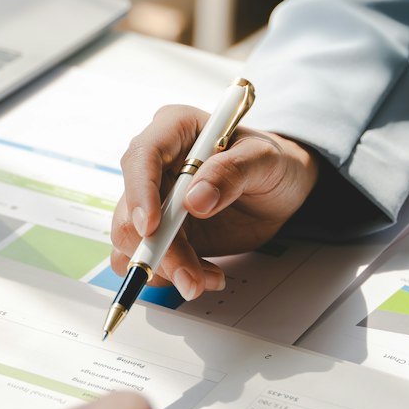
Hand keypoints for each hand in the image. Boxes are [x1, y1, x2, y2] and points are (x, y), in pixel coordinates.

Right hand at [110, 105, 320, 298]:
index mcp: (174, 129)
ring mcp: (154, 201)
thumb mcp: (265, 160)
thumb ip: (233, 172)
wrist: (278, 192)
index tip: (151, 227)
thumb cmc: (271, 164)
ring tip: (207, 278)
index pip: (141, 156)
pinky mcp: (159, 232)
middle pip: (131, 209)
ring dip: (165, 267)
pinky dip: (171, 275)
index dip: (141, 193)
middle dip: (157, 248)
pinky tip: (205, 275)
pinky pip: (148, 259)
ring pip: (132, 240)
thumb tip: (195, 200)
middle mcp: (155, 165)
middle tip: (190, 278)